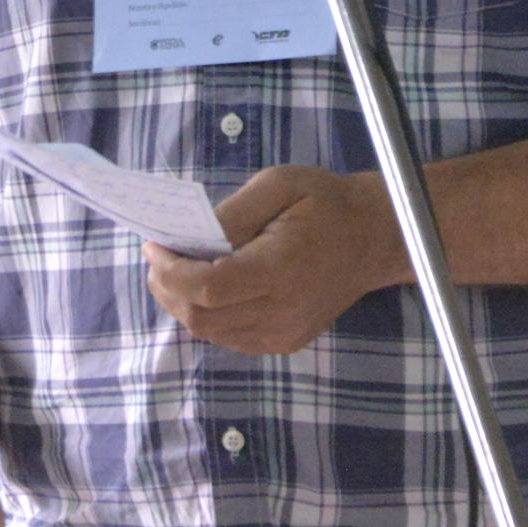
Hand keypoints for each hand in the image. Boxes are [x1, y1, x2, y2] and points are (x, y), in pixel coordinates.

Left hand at [144, 164, 406, 355]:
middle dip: (167, 288)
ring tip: (178, 268)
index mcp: (281, 269)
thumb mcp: (278, 185)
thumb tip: (187, 238)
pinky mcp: (285, 342)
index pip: (208, 288)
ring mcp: (284, 333)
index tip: (154, 245)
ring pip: (210, 332)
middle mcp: (282, 311)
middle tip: (158, 257)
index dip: (170, 271)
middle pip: (200, 317)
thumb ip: (232, 213)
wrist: (373, 238)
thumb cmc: (325, 203)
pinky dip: (208, 314)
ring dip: (183, 302)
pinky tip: (209, 286)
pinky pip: (229, 337)